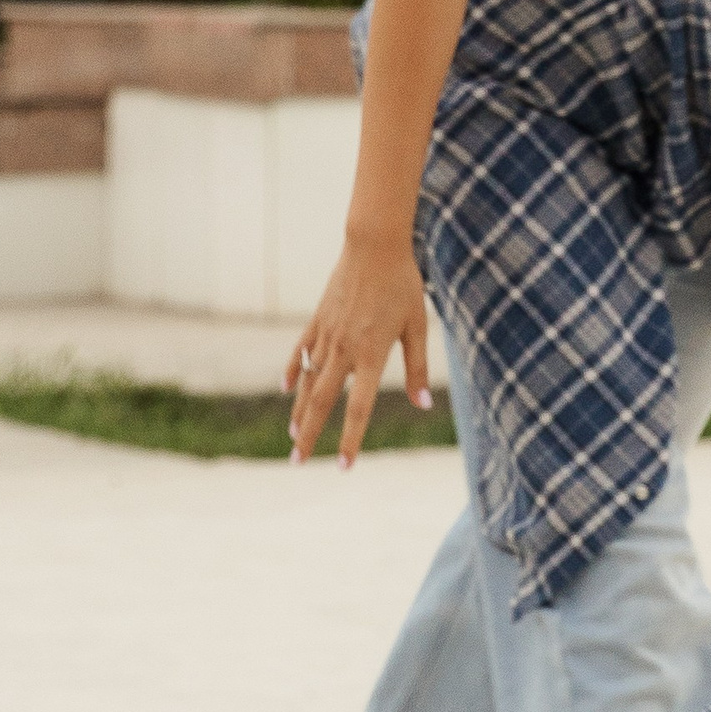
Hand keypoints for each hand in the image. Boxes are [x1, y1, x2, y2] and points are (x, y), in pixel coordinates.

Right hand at [286, 231, 433, 466]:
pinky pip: (301, 352)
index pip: (359, 408)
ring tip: (294, 436)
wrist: (374, 245)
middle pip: (323, 402)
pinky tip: (287, 390)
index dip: (350, 440)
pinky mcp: (317, 320)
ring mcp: (326, 334)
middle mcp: (344, 349)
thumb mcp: (418, 326)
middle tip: (298, 462)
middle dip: (310, 435)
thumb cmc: (403, 284)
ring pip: (307, 381)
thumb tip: (423, 405)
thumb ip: (418, 368)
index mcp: (371, 354)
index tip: (342, 467)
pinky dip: (292, 372)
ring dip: (300, 411)